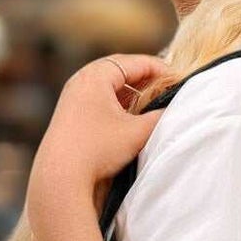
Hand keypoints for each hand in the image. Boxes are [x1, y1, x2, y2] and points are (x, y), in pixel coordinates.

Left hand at [28, 53, 171, 221]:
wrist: (59, 177)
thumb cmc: (98, 150)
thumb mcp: (138, 132)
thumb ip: (162, 116)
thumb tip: (176, 109)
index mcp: (95, 75)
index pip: (137, 62)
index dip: (162, 70)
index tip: (181, 82)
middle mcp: (80, 80)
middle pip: (122, 70)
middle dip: (148, 79)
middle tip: (169, 89)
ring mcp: (72, 96)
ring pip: (110, 85)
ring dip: (132, 92)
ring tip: (154, 104)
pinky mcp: (69, 113)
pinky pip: (99, 99)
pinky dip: (118, 103)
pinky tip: (131, 117)